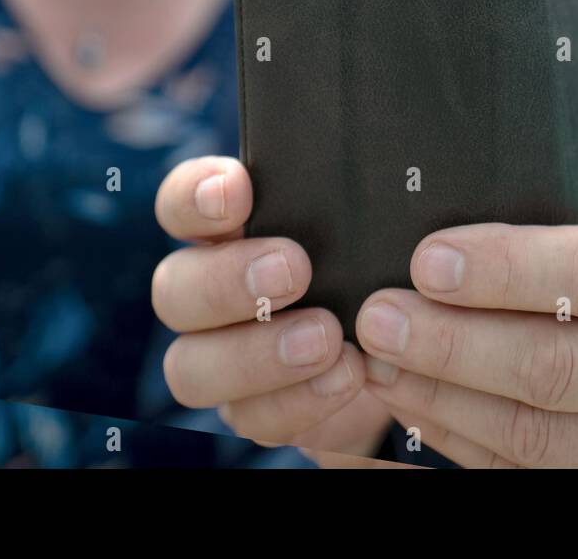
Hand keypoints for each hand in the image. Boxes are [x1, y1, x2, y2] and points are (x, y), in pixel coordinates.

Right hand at [152, 156, 393, 461]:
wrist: (403, 337)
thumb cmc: (376, 255)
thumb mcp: (368, 217)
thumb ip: (347, 193)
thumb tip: (373, 161)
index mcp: (226, 230)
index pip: (181, 203)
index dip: (196, 195)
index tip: (237, 189)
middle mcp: (207, 291)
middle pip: (173, 289)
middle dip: (227, 281)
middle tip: (294, 269)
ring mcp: (220, 356)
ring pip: (191, 367)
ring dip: (255, 355)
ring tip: (326, 340)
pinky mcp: (253, 409)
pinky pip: (252, 418)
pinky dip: (299, 401)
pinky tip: (349, 376)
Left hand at [354, 223, 577, 467]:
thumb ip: (546, 250)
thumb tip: (434, 252)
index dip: (506, 269)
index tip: (427, 261)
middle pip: (556, 367)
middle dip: (453, 343)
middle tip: (379, 318)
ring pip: (533, 434)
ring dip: (441, 397)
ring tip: (380, 362)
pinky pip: (522, 473)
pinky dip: (456, 438)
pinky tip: (411, 402)